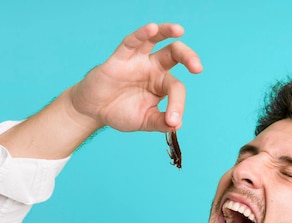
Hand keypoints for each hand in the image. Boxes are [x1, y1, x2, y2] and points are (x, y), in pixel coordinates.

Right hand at [70, 23, 202, 132]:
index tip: (172, 121)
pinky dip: (141, 34)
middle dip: (189, 57)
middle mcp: (153, 68)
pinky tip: (151, 29)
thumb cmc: (121, 112)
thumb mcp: (144, 121)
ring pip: (155, 39)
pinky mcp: (120, 58)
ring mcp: (137, 60)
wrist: (94, 110)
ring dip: (167, 31)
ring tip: (179, 30)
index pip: (176, 88)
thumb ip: (160, 122)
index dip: (177, 104)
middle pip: (175, 54)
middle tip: (197, 68)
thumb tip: (177, 125)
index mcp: (162, 83)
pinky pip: (131, 42)